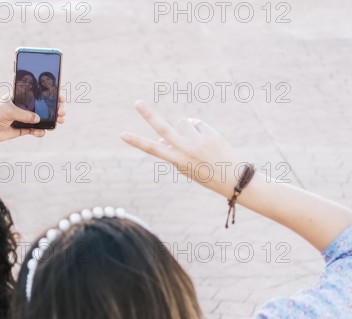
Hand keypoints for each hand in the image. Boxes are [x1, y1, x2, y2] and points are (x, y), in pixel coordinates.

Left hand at [0, 94, 65, 141]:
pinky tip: (43, 132)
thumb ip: (25, 114)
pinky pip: (34, 130)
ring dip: (50, 119)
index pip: (38, 93)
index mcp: (20, 96)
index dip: (49, 94)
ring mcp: (23, 117)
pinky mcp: (21, 129)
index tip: (59, 97)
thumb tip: (39, 119)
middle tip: (62, 111)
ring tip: (59, 121)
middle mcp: (23, 106)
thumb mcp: (10, 110)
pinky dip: (39, 131)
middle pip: (42, 106)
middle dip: (53, 108)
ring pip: (40, 118)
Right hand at [121, 100, 243, 197]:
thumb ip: (172, 150)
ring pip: (183, 122)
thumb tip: (162, 135)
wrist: (233, 178)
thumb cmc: (205, 173)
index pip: (152, 149)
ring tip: (197, 142)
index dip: (136, 142)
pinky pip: (198, 124)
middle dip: (148, 115)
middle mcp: (185, 150)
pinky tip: (208, 142)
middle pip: (163, 128)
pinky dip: (200, 130)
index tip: (122, 134)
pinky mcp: (210, 134)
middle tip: (137, 103)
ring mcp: (198, 141)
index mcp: (176, 161)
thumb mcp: (184, 166)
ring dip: (186, 128)